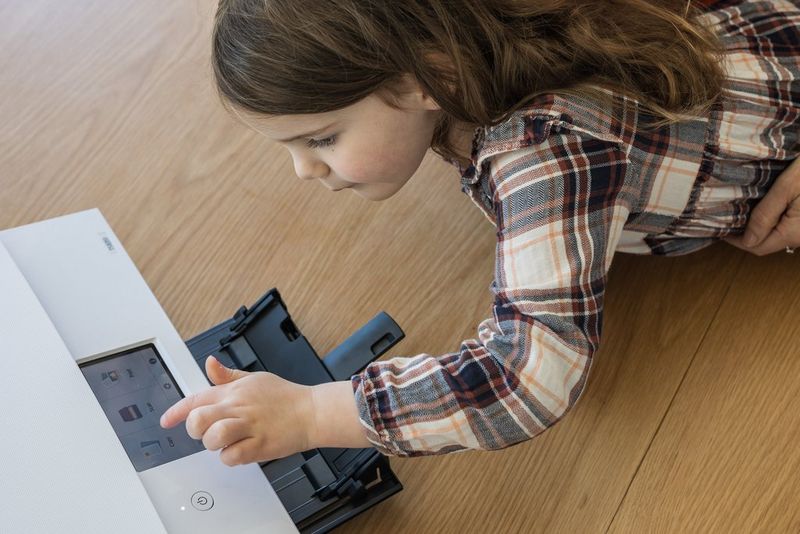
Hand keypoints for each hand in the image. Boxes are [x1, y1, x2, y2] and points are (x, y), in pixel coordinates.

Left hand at [160, 356, 315, 464]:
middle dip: (196, 430)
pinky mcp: (259, 444)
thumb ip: (227, 376)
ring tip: (227, 442)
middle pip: (198, 419)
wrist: (311, 411)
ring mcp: (249, 426)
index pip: (195, 399)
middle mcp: (238, 407)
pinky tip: (241, 450)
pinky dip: (232, 458)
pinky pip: (232, 457)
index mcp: (233, 391)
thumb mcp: (254, 378)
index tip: (166, 421)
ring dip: (214, 445)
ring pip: (212, 438)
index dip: (176, 412)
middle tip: (206, 433)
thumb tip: (210, 363)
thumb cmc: (283, 397)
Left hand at [725, 158, 799, 254]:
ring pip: (777, 234)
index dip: (735, 239)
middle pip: (767, 243)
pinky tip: (762, 204)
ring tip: (740, 209)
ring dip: (758, 225)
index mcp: (795, 233)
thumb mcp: (787, 187)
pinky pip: (787, 225)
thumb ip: (765, 215)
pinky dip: (772, 219)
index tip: (718, 225)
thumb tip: (746, 241)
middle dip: (745, 232)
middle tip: (726, 215)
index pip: (756, 247)